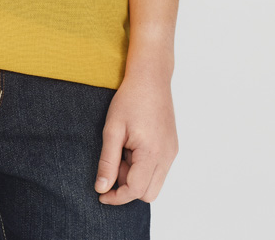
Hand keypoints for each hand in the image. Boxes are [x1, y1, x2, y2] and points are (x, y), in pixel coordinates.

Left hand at [94, 71, 177, 203]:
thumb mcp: (112, 129)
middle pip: (148, 194)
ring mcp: (172, 152)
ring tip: (125, 150)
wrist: (151, 78)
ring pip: (155, 183)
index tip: (101, 193)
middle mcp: (167, 157)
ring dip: (136, 176)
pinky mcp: (172, 147)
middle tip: (115, 161)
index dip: (117, 196)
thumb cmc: (130, 99)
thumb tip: (102, 188)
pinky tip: (134, 145)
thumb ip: (107, 161)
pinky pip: (159, 170)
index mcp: (152, 153)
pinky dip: (145, 167)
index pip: (136, 191)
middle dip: (128, 186)